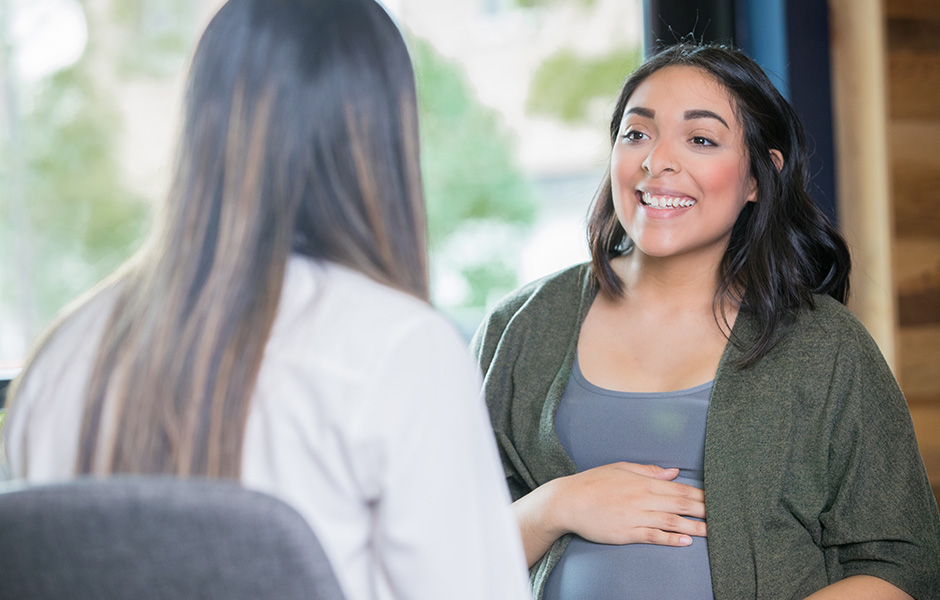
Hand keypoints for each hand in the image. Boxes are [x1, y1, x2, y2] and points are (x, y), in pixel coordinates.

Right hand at [554, 462, 706, 545]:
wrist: (568, 500)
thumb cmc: (593, 482)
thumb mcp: (620, 468)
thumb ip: (648, 471)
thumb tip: (673, 472)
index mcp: (642, 481)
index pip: (678, 488)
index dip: (700, 495)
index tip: (717, 499)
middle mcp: (642, 498)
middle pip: (679, 503)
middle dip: (703, 509)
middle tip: (724, 515)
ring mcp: (634, 515)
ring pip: (670, 520)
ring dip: (693, 526)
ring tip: (713, 531)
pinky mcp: (626, 532)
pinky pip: (652, 535)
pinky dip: (670, 539)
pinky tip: (685, 542)